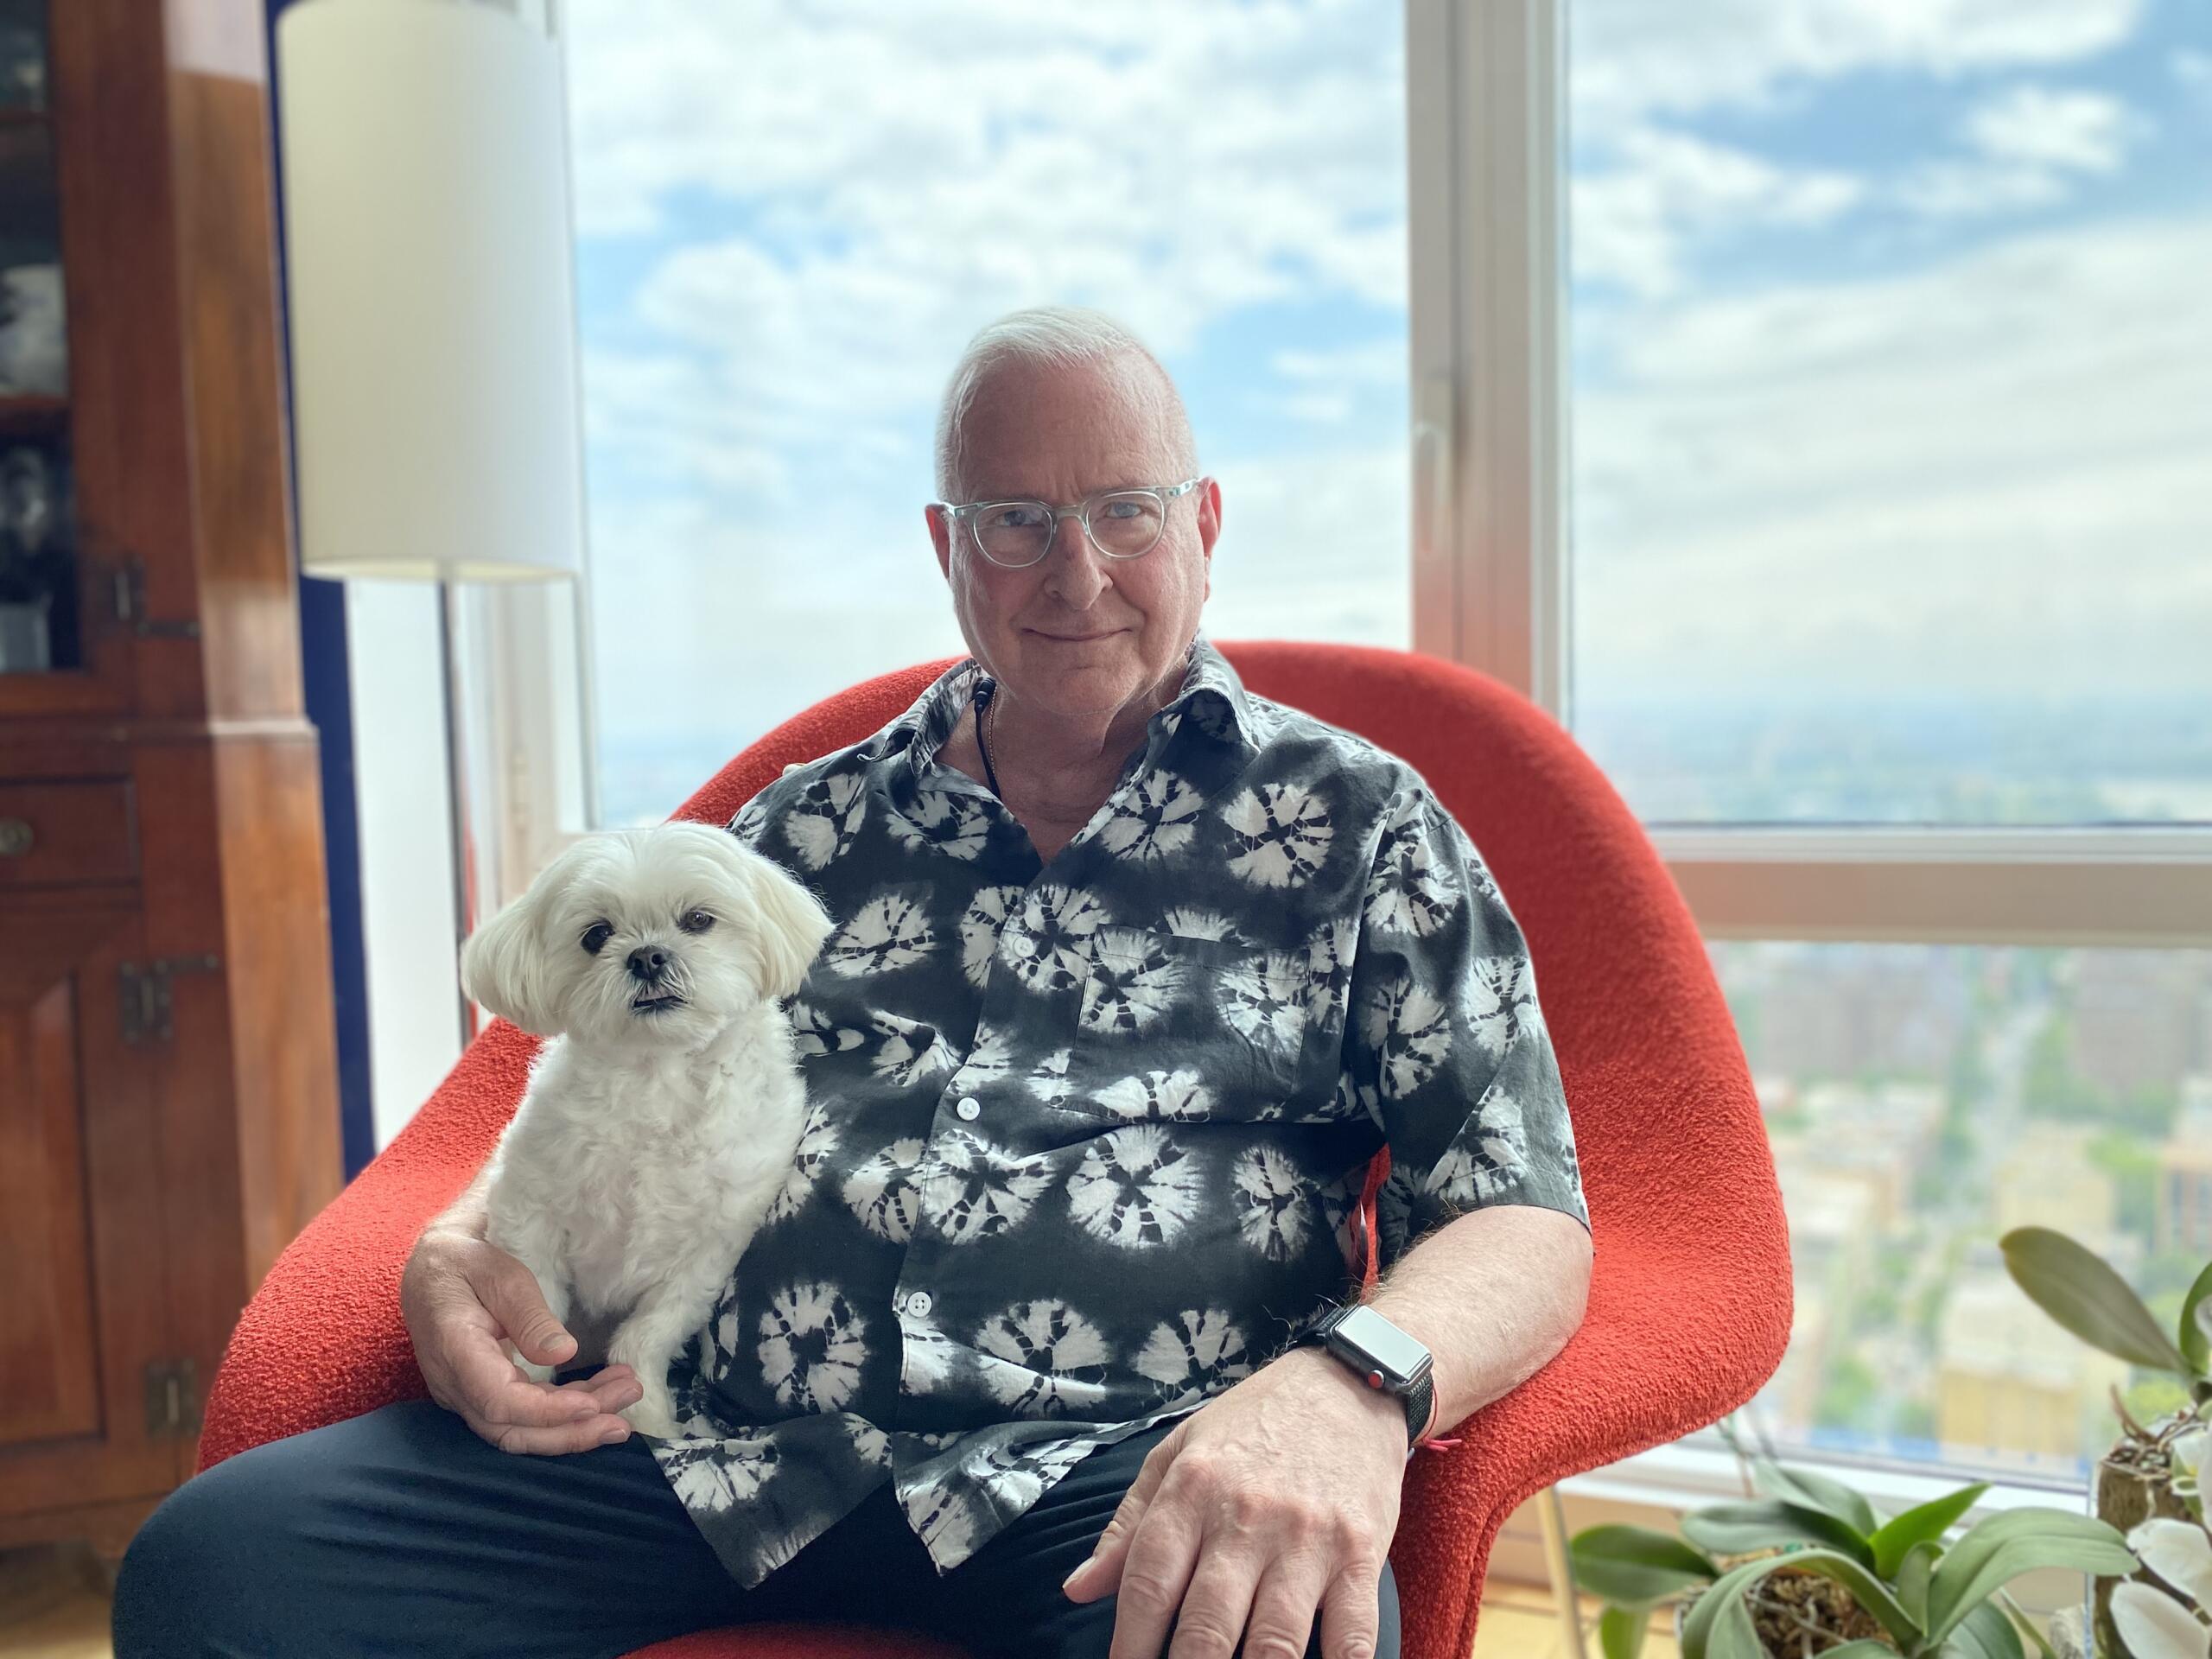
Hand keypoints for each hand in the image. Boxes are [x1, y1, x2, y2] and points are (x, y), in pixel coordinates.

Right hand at [399, 1227, 642, 1454]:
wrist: (433, 1268)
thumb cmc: (467, 1262)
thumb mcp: (500, 1273)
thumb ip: (529, 1315)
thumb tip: (564, 1354)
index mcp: (454, 1350)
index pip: (499, 1401)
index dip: (547, 1412)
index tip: (592, 1405)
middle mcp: (454, 1385)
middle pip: (512, 1429)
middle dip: (571, 1431)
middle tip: (623, 1422)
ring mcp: (465, 1395)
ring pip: (519, 1430)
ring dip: (573, 1426)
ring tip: (623, 1404)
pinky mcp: (481, 1393)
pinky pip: (521, 1417)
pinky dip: (561, 1413)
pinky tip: (599, 1398)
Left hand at [1063, 1345, 1406, 1658]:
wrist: (1348, 1383)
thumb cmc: (1255, 1424)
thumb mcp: (1179, 1452)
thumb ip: (1129, 1525)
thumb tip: (1077, 1590)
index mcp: (1193, 1489)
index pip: (1148, 1583)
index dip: (1129, 1644)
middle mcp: (1247, 1516)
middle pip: (1206, 1625)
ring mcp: (1308, 1539)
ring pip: (1274, 1643)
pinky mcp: (1361, 1553)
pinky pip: (1352, 1634)